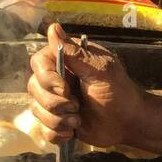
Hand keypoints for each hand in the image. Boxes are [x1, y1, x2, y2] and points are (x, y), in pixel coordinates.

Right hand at [27, 23, 146, 149]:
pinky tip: (73, 131)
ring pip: (36, 110)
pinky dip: (57, 134)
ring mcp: (55, 101)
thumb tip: (53, 27)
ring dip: (58, 120)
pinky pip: (43, 129)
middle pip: (33, 88)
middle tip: (78, 106)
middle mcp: (55, 79)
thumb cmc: (119, 92)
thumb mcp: (100, 70)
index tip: (66, 89)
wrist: (128, 122)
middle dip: (55, 103)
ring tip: (78, 120)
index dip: (47, 79)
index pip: (38, 64)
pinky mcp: (57, 122)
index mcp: (64, 61)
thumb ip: (74, 52)